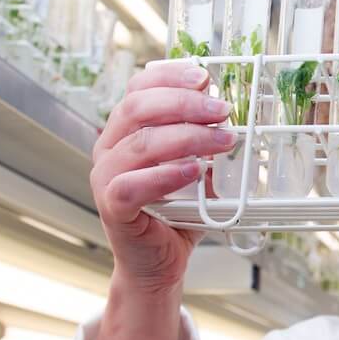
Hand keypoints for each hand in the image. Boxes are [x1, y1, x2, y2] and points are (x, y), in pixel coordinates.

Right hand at [90, 59, 230, 297]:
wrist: (159, 262)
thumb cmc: (177, 212)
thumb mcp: (198, 168)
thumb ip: (207, 143)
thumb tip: (233, 116)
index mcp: (124, 130)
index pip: (139, 88)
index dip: (170, 77)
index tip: (205, 78)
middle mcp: (109, 148)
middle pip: (138, 108)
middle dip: (185, 104)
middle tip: (223, 111)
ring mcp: (105, 177)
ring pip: (140, 143)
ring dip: (188, 136)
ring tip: (223, 141)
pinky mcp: (111, 208)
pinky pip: (132, 185)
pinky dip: (165, 174)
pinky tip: (194, 169)